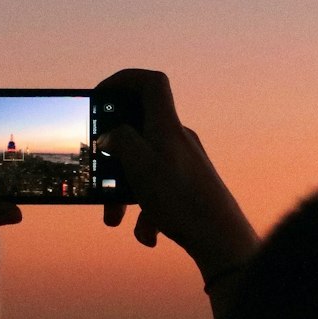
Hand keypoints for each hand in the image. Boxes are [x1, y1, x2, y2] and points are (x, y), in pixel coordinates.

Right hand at [94, 69, 256, 285]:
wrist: (220, 238)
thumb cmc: (181, 200)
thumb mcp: (140, 165)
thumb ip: (120, 140)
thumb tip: (111, 134)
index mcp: (166, 126)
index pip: (150, 83)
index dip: (123, 81)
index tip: (100, 97)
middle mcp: (177, 139)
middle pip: (137, 131)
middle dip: (113, 156)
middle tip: (97, 171)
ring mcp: (183, 162)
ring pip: (143, 167)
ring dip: (124, 191)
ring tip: (115, 218)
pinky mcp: (187, 185)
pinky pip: (157, 190)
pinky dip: (145, 210)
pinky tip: (147, 234)